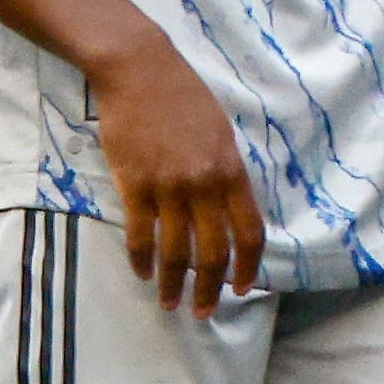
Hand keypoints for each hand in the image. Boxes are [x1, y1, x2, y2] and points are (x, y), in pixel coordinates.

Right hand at [88, 29, 262, 313]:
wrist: (139, 70)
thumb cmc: (183, 97)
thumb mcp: (221, 133)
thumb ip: (227, 174)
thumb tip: (231, 213)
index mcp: (231, 171)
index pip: (250, 232)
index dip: (248, 266)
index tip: (241, 289)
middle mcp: (204, 184)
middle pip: (213, 251)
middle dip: (210, 289)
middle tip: (204, 313)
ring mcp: (168, 186)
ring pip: (175, 251)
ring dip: (174, 284)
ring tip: (170, 304)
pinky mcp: (134, 184)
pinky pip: (140, 234)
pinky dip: (142, 260)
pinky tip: (143, 274)